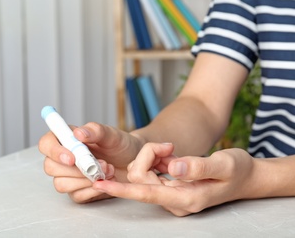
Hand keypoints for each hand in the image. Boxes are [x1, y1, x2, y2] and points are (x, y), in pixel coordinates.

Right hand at [38, 122, 143, 202]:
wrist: (133, 161)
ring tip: (107, 170)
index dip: (54, 152)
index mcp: (66, 139)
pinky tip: (106, 181)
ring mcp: (69, 176)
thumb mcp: (111, 134)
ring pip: (61, 184)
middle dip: (76, 169)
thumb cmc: (119, 144)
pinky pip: (76, 195)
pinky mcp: (78, 191)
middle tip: (100, 164)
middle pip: (50, 167)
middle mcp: (63, 158)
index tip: (72, 157)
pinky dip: (93, 190)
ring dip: (86, 180)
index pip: (46, 144)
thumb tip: (78, 133)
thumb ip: (95, 131)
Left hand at [93, 143, 254, 215]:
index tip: (100, 185)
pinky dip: (156, 160)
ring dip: (152, 158)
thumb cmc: (238, 170)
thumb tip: (174, 167)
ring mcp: (172, 196)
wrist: (245, 177)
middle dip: (148, 157)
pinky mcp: (170, 188)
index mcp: (186, 199)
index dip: (121, 190)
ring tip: (172, 150)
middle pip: (142, 179)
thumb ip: (199, 166)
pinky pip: (151, 173)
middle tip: (168, 146)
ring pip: (144, 174)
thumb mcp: (224, 165)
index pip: (146, 194)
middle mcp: (175, 201)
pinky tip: (170, 155)